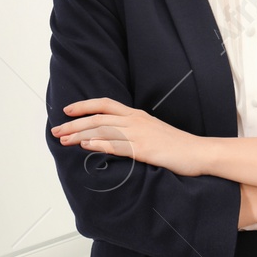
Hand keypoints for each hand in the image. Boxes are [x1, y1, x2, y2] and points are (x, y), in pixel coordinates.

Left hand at [52, 98, 207, 174]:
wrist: (200, 152)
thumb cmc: (176, 145)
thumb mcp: (151, 132)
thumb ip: (132, 131)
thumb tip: (111, 137)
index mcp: (136, 115)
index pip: (105, 104)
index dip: (84, 106)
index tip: (66, 111)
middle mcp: (135, 121)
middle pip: (98, 117)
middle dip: (74, 124)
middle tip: (56, 131)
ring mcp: (140, 134)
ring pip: (103, 130)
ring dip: (80, 135)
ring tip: (63, 140)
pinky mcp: (145, 149)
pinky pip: (118, 145)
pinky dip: (100, 144)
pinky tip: (86, 146)